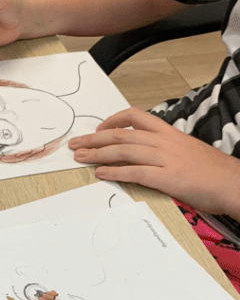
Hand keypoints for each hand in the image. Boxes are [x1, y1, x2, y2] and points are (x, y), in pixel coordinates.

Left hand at [69, 107, 239, 215]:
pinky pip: (135, 172)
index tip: (97, 129)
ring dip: (98, 154)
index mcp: (169, 133)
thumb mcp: (187, 151)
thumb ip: (165, 150)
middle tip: (76, 144)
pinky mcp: (168, 178)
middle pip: (121, 135)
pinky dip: (115, 172)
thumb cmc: (213, 171)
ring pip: (124, 151)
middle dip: (94, 139)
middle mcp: (164, 142)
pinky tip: (101, 174)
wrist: (235, 183)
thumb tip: (144, 156)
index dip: (112, 120)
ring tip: (80, 158)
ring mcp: (166, 159)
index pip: (136, 116)